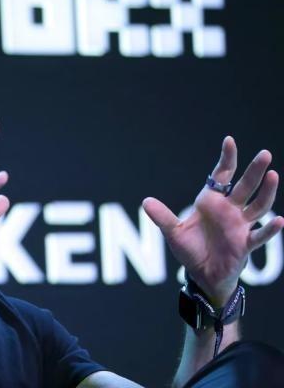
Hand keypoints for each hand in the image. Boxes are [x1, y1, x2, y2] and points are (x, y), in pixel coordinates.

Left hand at [143, 137, 283, 305]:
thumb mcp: (173, 233)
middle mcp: (229, 210)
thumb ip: (162, 217)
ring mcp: (239, 226)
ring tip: (273, 175)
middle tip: (265, 154)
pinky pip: (259, 235)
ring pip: (258, 206)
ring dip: (266, 192)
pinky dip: (269, 229)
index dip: (227, 159)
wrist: (202, 274)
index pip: (222, 176)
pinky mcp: (245, 244)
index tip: (229, 141)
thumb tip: (145, 201)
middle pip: (245, 186)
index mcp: (210, 202)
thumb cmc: (190, 250)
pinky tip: (280, 220)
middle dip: (254, 170)